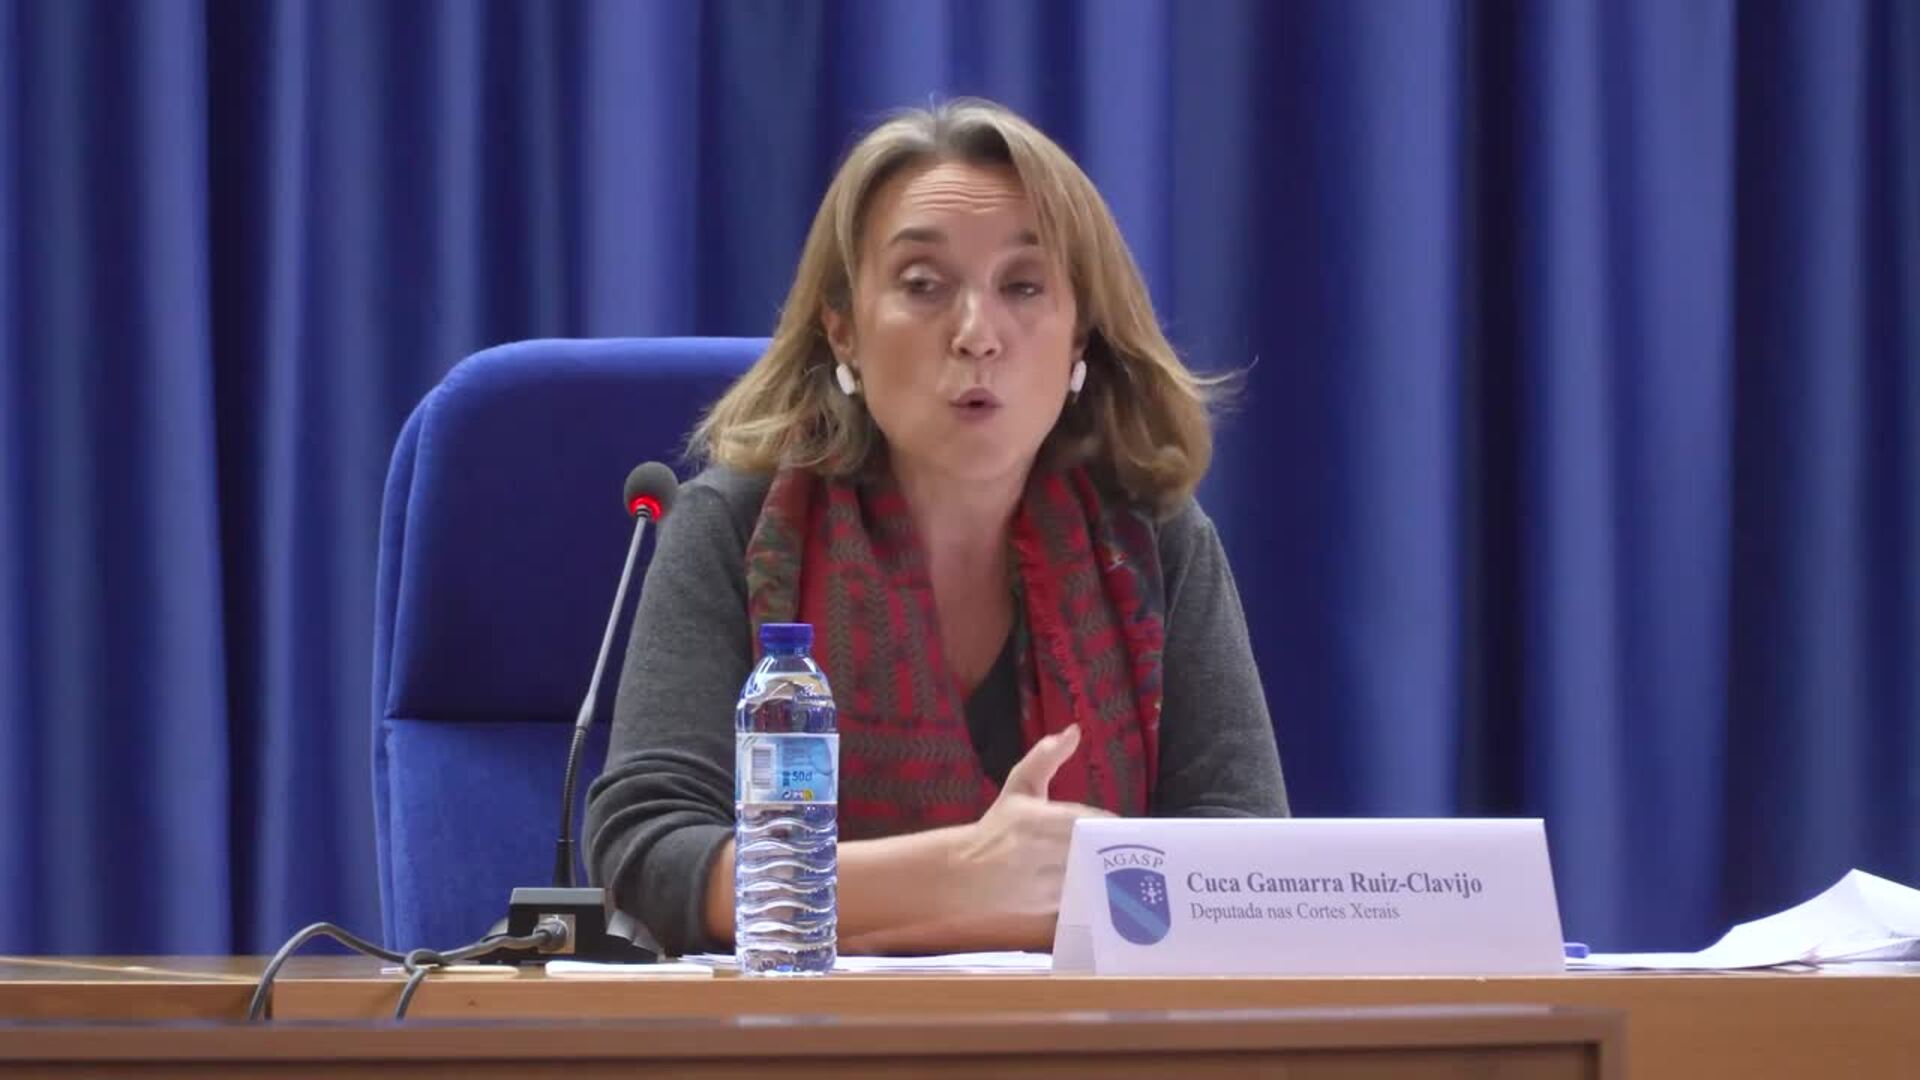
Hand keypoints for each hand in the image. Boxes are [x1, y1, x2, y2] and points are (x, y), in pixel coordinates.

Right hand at [952, 724, 1112, 918]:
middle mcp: (1038, 852)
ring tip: (1123, 867)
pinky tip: (1102, 887)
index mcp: (1034, 819)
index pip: (1083, 821)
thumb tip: (1074, 730)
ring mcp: (1041, 883)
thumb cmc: (999, 825)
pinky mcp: (1044, 907)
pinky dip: (1091, 892)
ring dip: (1105, 872)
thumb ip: (1046, 757)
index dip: (1107, 824)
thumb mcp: (1019, 786)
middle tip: (1133, 847)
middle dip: (1111, 849)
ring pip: (1087, 877)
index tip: (1124, 825)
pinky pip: (1079, 898)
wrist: (965, 873)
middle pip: (1090, 850)